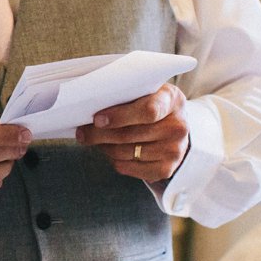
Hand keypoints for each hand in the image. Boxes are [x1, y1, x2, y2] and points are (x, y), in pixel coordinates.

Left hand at [74, 83, 190, 181]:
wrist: (176, 129)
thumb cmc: (153, 105)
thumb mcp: (148, 91)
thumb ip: (126, 94)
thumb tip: (88, 105)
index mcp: (172, 100)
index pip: (148, 111)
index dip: (119, 116)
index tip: (97, 119)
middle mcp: (177, 127)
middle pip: (129, 135)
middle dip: (99, 134)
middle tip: (82, 133)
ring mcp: (174, 150)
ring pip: (125, 152)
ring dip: (104, 147)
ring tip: (96, 139)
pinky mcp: (166, 169)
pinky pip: (128, 167)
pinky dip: (114, 160)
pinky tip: (110, 150)